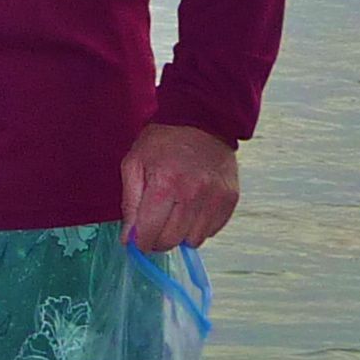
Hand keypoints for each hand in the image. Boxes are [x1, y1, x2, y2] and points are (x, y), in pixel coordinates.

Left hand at [120, 123, 239, 252]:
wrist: (201, 118)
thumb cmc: (163, 141)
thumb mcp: (134, 164)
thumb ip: (130, 204)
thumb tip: (130, 239)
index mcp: (164, 184)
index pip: (150, 234)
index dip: (141, 241)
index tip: (140, 238)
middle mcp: (192, 193)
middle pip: (171, 240)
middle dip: (159, 238)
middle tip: (157, 223)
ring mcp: (214, 197)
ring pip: (194, 240)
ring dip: (182, 233)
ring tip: (177, 211)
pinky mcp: (230, 198)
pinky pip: (213, 230)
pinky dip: (200, 225)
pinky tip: (194, 207)